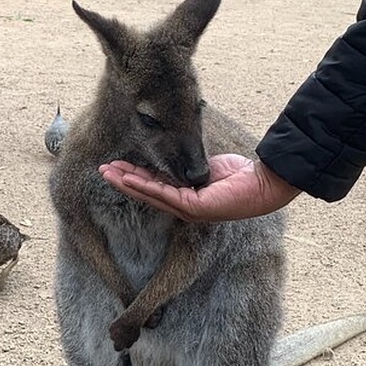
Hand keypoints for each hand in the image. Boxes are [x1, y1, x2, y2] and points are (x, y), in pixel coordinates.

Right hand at [99, 154, 301, 221]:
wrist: (262, 184)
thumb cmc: (240, 176)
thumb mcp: (207, 167)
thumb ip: (188, 165)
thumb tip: (174, 154)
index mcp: (185, 197)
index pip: (154, 187)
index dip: (133, 177)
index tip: (116, 166)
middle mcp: (183, 207)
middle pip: (146, 193)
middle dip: (123, 181)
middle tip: (102, 170)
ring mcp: (188, 210)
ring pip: (151, 195)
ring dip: (127, 184)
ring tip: (108, 173)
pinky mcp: (195, 209)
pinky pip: (165, 195)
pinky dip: (146, 187)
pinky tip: (129, 179)